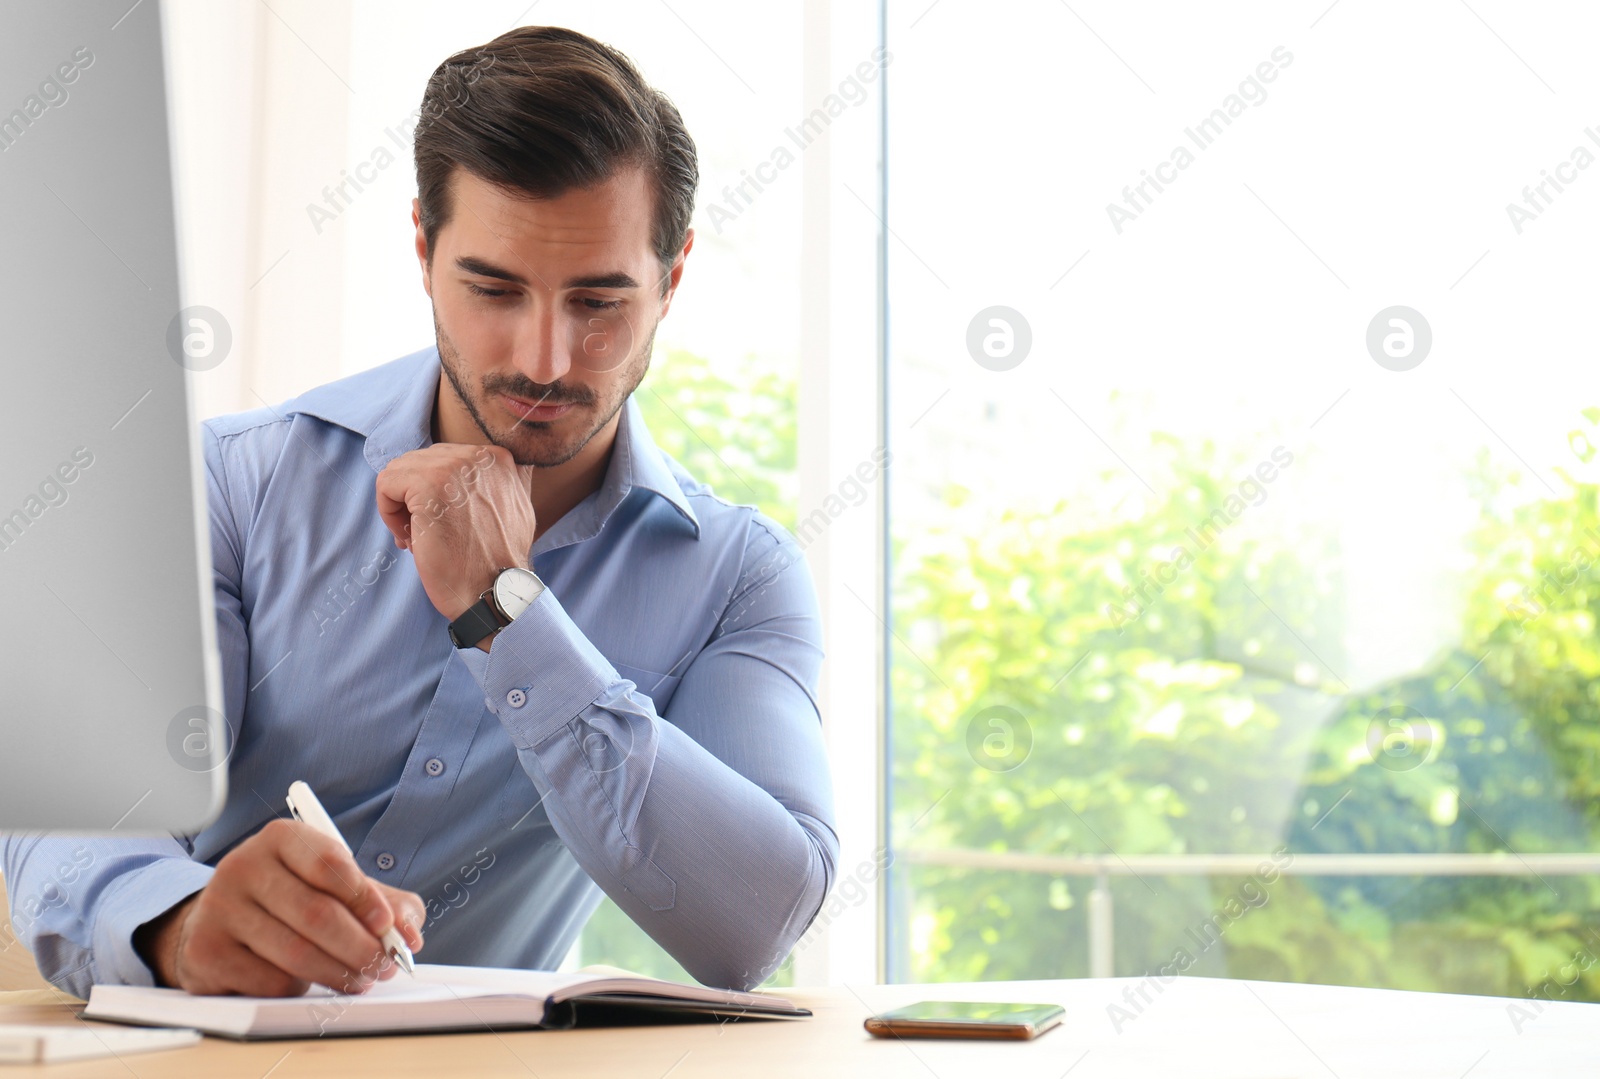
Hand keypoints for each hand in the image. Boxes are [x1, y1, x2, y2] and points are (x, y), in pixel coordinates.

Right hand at [135, 819, 424, 995]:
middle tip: (383, 966)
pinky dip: (300, 989)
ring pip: (295, 953)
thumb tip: (409, 935)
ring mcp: (219, 908)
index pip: (330, 864)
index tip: (388, 927)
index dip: (365, 899)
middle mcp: (244, 865)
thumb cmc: (293, 898)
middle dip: (361, 948)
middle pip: (316, 914)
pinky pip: (269, 981)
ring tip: (358, 980)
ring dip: (338, 974)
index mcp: (282, 838)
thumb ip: (385, 903)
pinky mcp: (206, 951)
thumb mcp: (339, 886)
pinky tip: (308, 982)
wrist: (222, 920)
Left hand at [375, 444, 537, 622]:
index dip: (436, 492)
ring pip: (400, 471)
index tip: (444, 521)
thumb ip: (493, 482)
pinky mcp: (428, 484)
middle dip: (415, 497)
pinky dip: (388, 512)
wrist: (494, 590)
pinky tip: (410, 537)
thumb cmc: (495, 561)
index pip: (444, 458)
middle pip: (420, 462)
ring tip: (418, 537)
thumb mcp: (511, 508)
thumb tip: (459, 475)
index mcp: (499, 457)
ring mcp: (454, 466)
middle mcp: (480, 455)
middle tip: (427, 533)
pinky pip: (386, 484)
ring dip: (401, 506)